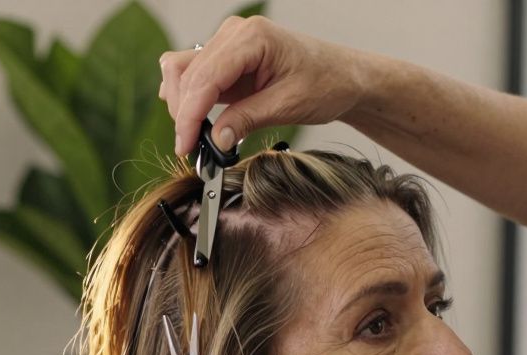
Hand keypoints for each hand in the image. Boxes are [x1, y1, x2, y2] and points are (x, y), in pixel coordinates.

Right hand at [159, 16, 370, 155]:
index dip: (189, 115)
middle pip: (187, 74)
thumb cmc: (327, 82)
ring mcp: (228, 43)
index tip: (185, 146)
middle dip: (184, 114)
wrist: (345, 77)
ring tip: (194, 135)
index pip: (205, 78)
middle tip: (191, 148)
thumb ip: (246, 120)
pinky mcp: (226, 58)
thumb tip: (214, 141)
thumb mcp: (288, 106)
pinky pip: (192, 73)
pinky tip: (191, 118)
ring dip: (182, 105)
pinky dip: (187, 97)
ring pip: (182, 72)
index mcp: (253, 38)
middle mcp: (235, 34)